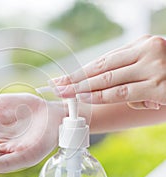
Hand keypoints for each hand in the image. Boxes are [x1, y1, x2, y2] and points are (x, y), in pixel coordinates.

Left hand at [51, 35, 165, 109]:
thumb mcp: (149, 65)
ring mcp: (154, 69)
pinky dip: (102, 97)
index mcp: (142, 44)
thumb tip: (96, 84)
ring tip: (65, 94)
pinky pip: (124, 93)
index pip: (103, 60)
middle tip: (55, 86)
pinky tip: (85, 98)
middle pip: (101, 68)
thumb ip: (126, 71)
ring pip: (109, 80)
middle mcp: (147, 52)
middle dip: (75, 80)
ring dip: (83, 89)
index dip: (80, 71)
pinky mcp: (159, 87)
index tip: (62, 78)